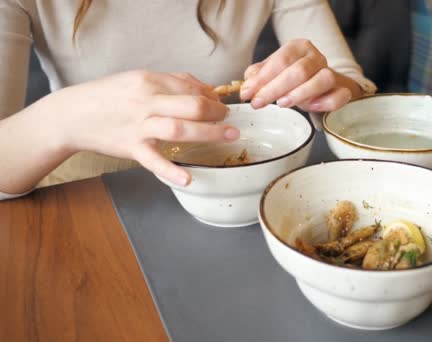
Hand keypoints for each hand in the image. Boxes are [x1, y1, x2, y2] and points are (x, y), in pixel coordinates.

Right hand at [39, 70, 236, 185]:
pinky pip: (153, 161)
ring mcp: (138, 126)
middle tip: (230, 120)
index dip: (212, 96)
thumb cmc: (108, 97)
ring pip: (179, 129)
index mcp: (149, 81)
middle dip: (217, 113)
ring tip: (229, 136)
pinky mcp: (130, 148)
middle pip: (191, 105)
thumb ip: (171, 82)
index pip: (190, 87)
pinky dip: (171, 171)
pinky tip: (188, 179)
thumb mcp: (137, 79)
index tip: (221, 104)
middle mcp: (146, 102)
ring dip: (209, 133)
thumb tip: (204, 88)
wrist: (72, 114)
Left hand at [240, 39, 361, 111]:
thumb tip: (248, 84)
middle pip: (299, 70)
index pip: (281, 60)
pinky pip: (339, 96)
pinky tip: (310, 107)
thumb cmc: (293, 78)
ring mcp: (331, 73)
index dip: (262, 78)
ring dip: (301, 93)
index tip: (247, 93)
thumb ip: (259, 76)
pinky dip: (325, 102)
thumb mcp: (273, 73)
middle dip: (275, 88)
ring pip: (322, 79)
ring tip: (282, 104)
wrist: (322, 85)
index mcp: (299, 47)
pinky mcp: (342, 90)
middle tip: (258, 103)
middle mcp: (316, 58)